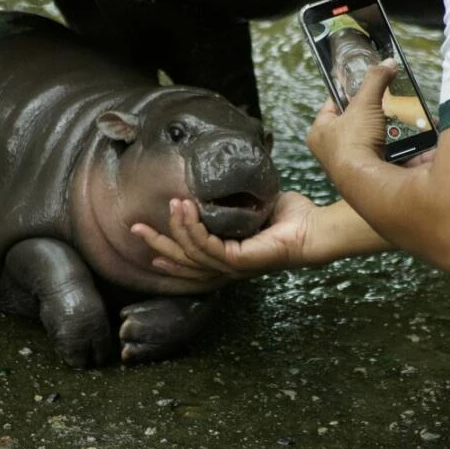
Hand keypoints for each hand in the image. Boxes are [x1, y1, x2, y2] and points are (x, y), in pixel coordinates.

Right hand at [131, 191, 317, 279]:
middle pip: (182, 262)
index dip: (166, 250)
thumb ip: (235, 200)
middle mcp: (227, 266)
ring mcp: (233, 266)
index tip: (146, 234)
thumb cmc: (291, 218)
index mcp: (228, 256)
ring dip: (177, 227)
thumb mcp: (255, 206)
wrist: (315, 228)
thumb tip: (222, 182)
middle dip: (157, 244)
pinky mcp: (240, 261)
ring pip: (192, 252)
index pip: (189, 259)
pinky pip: (208, 246)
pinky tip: (186, 210)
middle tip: (134, 228)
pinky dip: (193, 228)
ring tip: (172, 204)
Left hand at [308, 58, 396, 174]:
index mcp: (319, 132)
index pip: (333, 104)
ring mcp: (351, 165)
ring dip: (392, 129)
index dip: (349, 92)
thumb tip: (387, 63)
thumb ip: (375, 80)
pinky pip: (389, 155)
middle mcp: (331, 151)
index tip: (365, 84)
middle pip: (356, 123)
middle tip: (389, 101)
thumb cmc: (353, 143)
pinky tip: (415, 136)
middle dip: (375, 112)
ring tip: (405, 116)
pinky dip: (403, 146)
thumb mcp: (364, 103)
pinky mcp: (371, 175)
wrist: (366, 182)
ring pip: (375, 139)